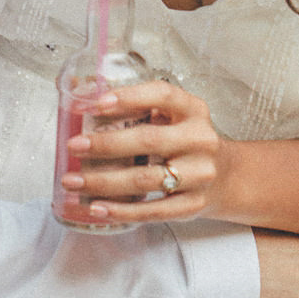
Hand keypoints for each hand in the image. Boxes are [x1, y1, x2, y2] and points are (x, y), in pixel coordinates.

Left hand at [58, 80, 219, 222]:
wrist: (225, 176)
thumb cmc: (184, 141)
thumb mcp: (170, 116)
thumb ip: (133, 104)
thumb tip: (76, 86)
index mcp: (193, 110)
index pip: (163, 95)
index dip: (130, 97)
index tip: (97, 104)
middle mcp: (200, 139)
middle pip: (149, 140)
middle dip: (105, 144)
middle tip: (74, 146)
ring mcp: (199, 174)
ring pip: (145, 179)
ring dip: (103, 182)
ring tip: (73, 181)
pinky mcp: (193, 204)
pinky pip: (152, 210)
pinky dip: (121, 210)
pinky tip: (96, 207)